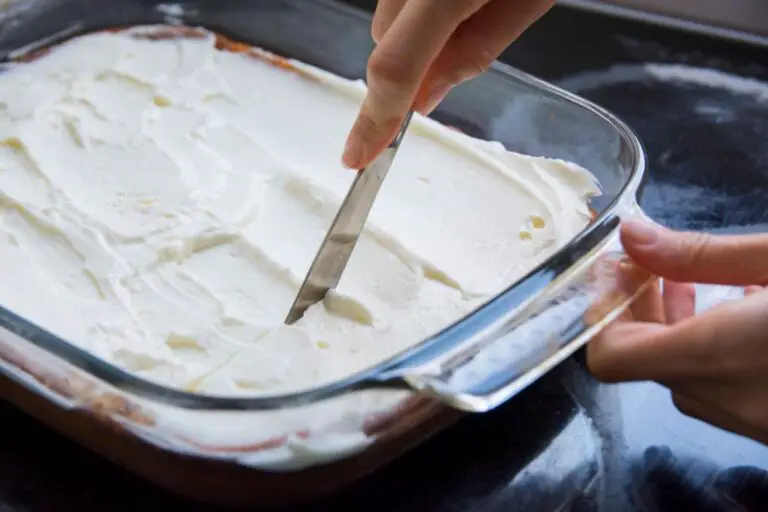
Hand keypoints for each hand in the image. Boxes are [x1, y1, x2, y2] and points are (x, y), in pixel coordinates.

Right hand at [342, 0, 554, 168]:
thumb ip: (475, 50)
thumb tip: (425, 98)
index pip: (394, 66)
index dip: (374, 119)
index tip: (358, 156)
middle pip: (384, 41)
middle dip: (414, 64)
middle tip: (467, 42)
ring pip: (388, 16)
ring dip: (417, 30)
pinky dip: (419, 4)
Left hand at [588, 217, 767, 444]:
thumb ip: (702, 254)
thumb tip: (630, 235)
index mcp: (717, 356)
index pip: (612, 357)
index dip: (603, 311)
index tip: (617, 269)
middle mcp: (728, 402)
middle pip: (647, 361)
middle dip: (638, 308)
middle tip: (653, 265)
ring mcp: (753, 423)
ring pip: (684, 378)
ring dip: (675, 327)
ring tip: (696, 281)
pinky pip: (721, 392)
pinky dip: (712, 352)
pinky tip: (741, 312)